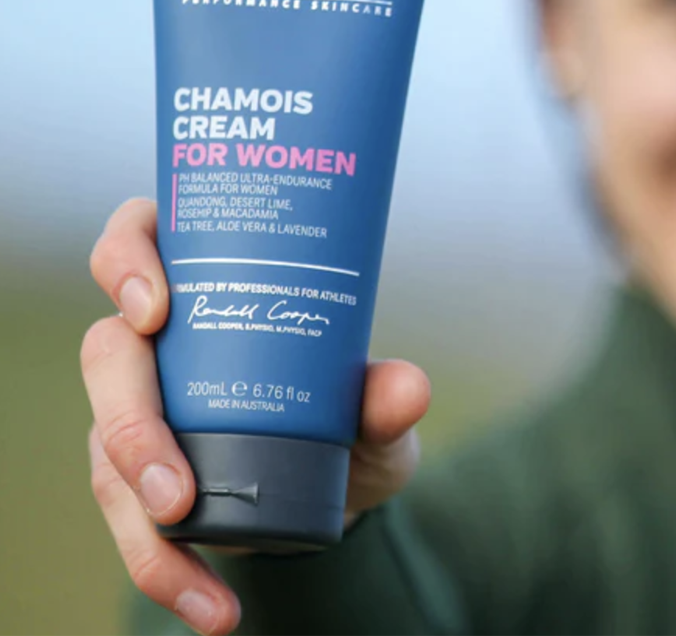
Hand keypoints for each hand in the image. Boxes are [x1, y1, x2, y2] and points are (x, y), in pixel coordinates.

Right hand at [81, 198, 430, 635]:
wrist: (332, 485)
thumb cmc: (341, 414)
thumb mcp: (369, 407)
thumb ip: (384, 396)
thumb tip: (409, 390)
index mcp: (202, 284)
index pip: (138, 241)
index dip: (128, 261)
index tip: (158, 309)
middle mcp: (155, 344)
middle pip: (106, 353)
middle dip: (131, 417)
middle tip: (177, 481)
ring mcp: (137, 409)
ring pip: (101, 444)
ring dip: (138, 509)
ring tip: (192, 550)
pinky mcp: (134, 475)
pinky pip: (127, 519)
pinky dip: (163, 566)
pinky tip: (210, 607)